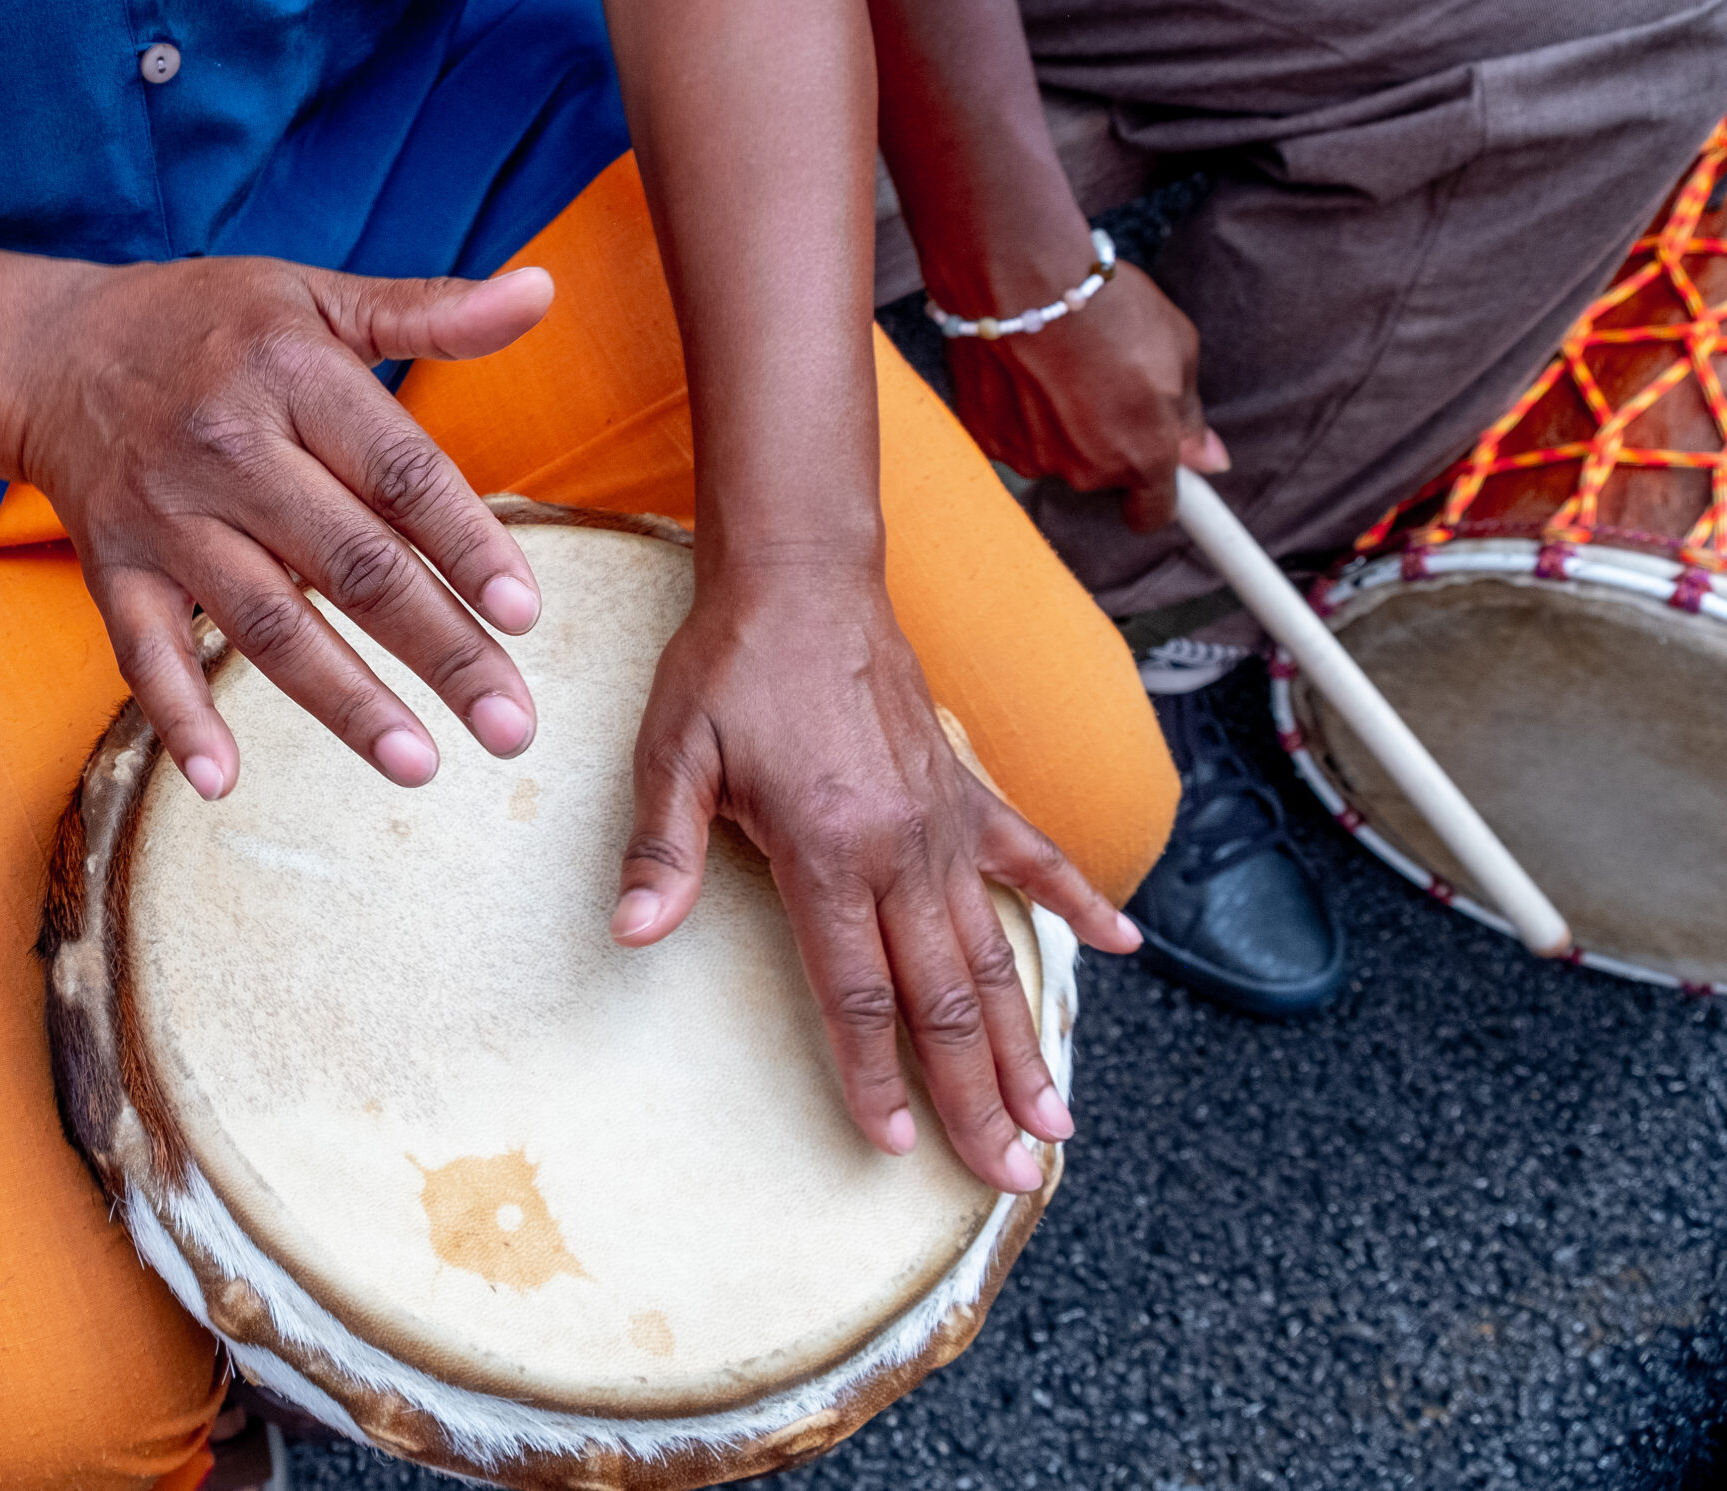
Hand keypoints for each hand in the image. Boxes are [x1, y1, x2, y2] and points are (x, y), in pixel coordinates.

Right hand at [13, 257, 556, 798]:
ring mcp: (166, 517)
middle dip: (439, 649)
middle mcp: (227, 449)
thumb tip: (542, 290)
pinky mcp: (115, 569)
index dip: (465, 544)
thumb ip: (433, 309)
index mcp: (291, 375)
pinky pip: (145, 652)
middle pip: (350, 564)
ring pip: (267, 623)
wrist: (56, 349)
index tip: (526, 614)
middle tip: (511, 725)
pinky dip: (178, 718)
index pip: (398, 472)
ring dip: (344, 701)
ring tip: (419, 763)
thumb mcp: (319, 296)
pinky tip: (222, 782)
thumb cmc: (214, 325)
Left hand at [609, 562, 1140, 1191]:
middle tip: (1011, 1175)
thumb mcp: (673, 752)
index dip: (875, 1076)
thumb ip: (662, 849)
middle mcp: (901, 846)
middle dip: (977, 1095)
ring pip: (995, 949)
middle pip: (946, 996)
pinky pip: (1032, 854)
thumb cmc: (729, 666)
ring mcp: (945, 819)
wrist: (801, 575)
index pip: (858, 993)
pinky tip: (1121, 947)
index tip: (897, 1146)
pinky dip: (1077, 900)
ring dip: (1027, 1038)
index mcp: (828, 849)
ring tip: (1058, 1118)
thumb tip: (631, 930)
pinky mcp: (964, 788)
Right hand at [946, 259, 1228, 529]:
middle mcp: (1085, 471)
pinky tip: (1024, 369)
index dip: (1156, 493)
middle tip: (1103, 380)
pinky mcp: (987, 439)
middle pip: (1100, 474)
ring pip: (1054, 454)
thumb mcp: (1176, 349)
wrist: (1020, 277)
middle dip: (1106, 438)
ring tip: (1060, 365)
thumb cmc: (1105, 306)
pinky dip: (1018, 412)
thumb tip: (1207, 460)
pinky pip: (1013, 436)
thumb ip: (1188, 417)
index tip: (1157, 473)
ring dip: (1059, 424)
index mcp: (1142, 455)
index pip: (1152, 513)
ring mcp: (1031, 458)